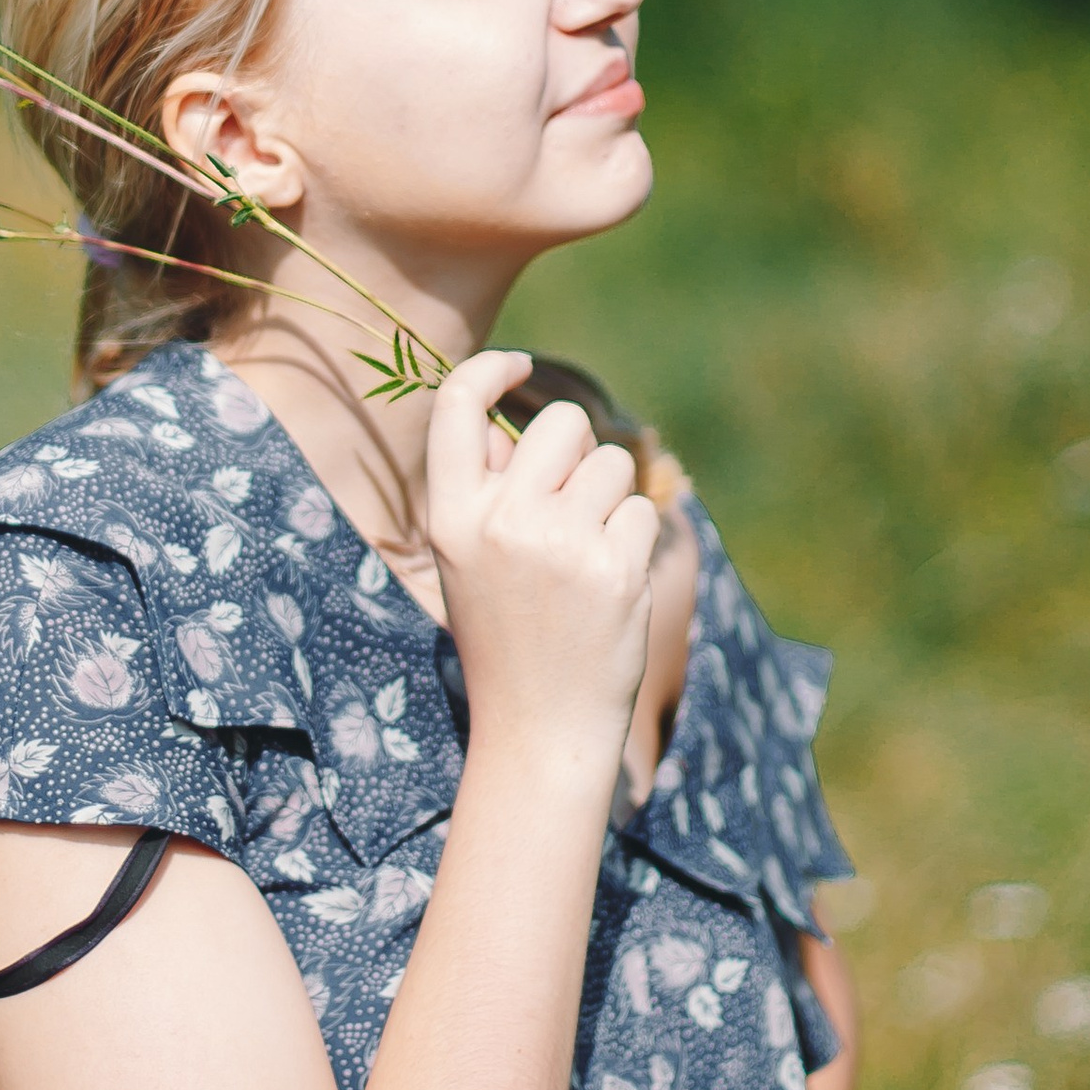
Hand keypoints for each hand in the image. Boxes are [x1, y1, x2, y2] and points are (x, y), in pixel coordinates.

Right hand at [424, 348, 658, 762]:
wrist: (539, 725)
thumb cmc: (504, 633)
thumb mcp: (465, 560)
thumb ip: (481, 488)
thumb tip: (503, 421)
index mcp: (451, 516)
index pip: (456, 404)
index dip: (490, 368)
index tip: (518, 364)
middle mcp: (502, 521)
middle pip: (561, 422)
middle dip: (576, 450)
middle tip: (570, 502)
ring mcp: (561, 543)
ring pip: (610, 464)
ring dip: (608, 499)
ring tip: (584, 557)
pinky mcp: (616, 567)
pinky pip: (638, 511)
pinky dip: (632, 540)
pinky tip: (609, 584)